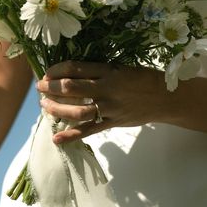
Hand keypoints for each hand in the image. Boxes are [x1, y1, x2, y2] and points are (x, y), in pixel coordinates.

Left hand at [36, 60, 167, 143]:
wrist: (166, 98)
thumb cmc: (143, 79)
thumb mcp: (121, 68)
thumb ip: (99, 71)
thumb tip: (72, 74)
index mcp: (108, 70)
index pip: (75, 68)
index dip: (56, 70)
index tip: (47, 73)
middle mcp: (107, 88)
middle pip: (71, 88)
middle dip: (51, 87)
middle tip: (40, 88)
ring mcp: (110, 108)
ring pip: (77, 110)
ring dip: (57, 109)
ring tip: (45, 106)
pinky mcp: (112, 123)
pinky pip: (89, 130)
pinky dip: (71, 136)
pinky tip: (56, 138)